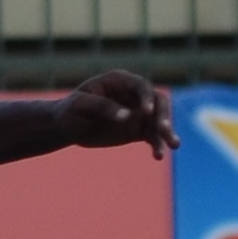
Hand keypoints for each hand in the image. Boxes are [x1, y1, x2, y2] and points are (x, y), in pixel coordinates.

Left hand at [53, 69, 176, 156]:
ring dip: (167, 132)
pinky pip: (152, 137)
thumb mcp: (80, 106)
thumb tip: (127, 116)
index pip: (141, 86)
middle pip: (157, 102)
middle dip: (163, 115)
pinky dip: (157, 145)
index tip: (146, 112)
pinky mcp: (137, 130)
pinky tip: (158, 156)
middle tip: (164, 129)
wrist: (64, 127)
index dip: (146, 97)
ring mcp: (137, 113)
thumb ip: (102, 107)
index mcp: (119, 81)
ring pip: (159, 121)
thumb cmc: (69, 111)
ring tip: (173, 146)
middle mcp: (133, 96)